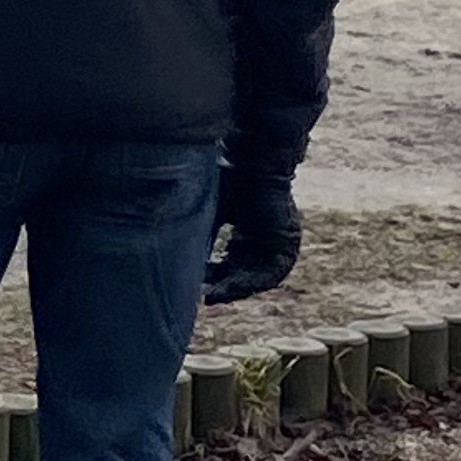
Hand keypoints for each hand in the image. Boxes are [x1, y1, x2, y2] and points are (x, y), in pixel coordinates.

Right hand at [203, 173, 301, 304]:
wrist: (256, 165)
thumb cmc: (231, 180)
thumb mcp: (210, 213)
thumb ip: (200, 234)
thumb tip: (173, 255)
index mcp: (246, 233)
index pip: (230, 264)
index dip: (213, 277)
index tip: (195, 287)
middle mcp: (263, 241)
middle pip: (242, 273)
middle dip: (221, 286)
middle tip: (202, 296)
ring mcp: (278, 244)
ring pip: (256, 278)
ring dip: (234, 289)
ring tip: (213, 295)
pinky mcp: (288, 244)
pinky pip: (271, 274)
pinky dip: (251, 282)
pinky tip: (231, 286)